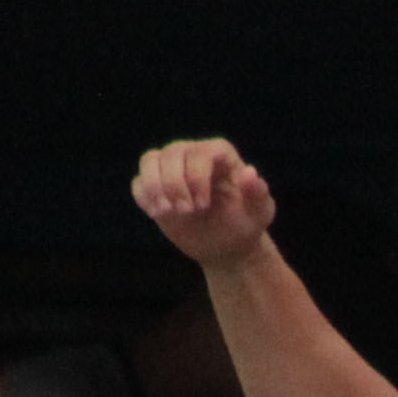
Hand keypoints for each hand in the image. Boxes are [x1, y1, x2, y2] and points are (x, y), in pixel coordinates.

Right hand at [132, 138, 276, 266]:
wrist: (226, 244)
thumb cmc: (246, 222)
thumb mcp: (259, 211)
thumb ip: (257, 193)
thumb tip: (250, 173)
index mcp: (219, 153)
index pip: (199, 152)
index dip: (196, 177)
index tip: (203, 205)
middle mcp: (192, 153)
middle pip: (171, 153)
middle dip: (174, 184)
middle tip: (186, 212)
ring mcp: (171, 168)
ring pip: (149, 160)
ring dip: (153, 187)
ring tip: (164, 212)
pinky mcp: (155, 187)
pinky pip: (138, 182)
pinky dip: (144, 197)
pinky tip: (157, 214)